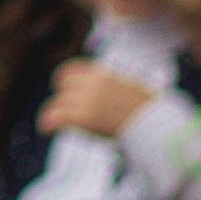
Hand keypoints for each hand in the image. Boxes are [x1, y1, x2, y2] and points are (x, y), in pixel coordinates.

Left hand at [41, 62, 156, 141]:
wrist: (156, 124)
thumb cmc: (151, 112)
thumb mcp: (132, 90)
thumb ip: (115, 89)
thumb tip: (116, 96)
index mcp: (104, 74)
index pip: (73, 70)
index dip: (66, 82)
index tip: (64, 89)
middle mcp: (93, 83)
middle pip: (64, 86)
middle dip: (63, 97)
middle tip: (62, 109)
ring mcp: (87, 99)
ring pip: (59, 102)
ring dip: (57, 112)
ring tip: (50, 123)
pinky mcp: (84, 117)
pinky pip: (56, 116)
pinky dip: (47, 122)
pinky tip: (44, 129)